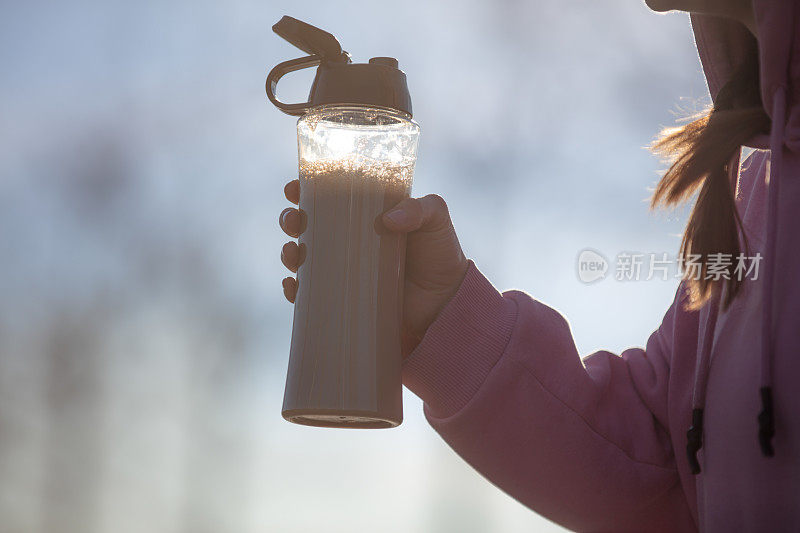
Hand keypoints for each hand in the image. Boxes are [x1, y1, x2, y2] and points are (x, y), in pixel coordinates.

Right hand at [279, 180, 467, 354]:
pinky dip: (295, 291)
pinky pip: (309, 296)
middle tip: (294, 221)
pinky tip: (294, 286)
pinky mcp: (343, 300)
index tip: (294, 188)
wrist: (446, 303)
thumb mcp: (436, 219)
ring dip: (288, 253)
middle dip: (290, 219)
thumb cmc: (441, 254)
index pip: (328, 197)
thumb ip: (419, 209)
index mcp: (364, 215)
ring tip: (293, 253)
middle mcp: (348, 241)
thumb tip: (387, 219)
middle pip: (306, 225)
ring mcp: (343, 271)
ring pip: (301, 259)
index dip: (305, 189)